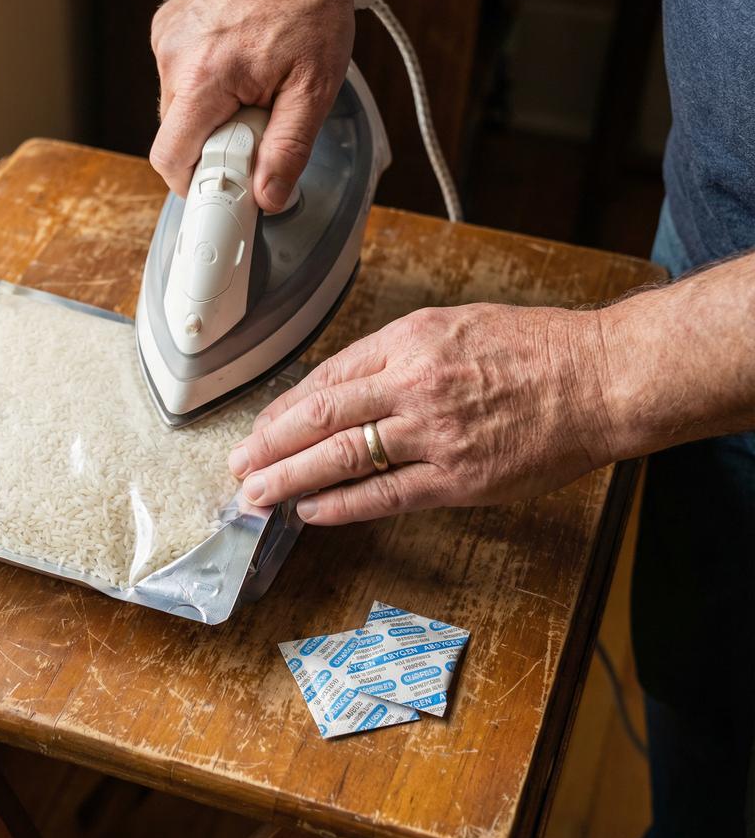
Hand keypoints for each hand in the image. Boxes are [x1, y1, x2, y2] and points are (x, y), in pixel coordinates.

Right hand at [149, 0, 359, 211]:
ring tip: (255, 84)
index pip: (170, 159)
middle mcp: (174, 55)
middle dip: (217, 143)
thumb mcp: (314, 88)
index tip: (227, 187)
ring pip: (181, 107)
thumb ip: (288, 149)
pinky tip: (242, 62)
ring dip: (215, 112)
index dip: (197, 184)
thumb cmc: (310, 3)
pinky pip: (181, 77)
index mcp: (203, 77)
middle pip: (178, 136)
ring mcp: (167, 37)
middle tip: (260, 122)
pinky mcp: (169, 26)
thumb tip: (269, 196)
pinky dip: (209, 83)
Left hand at [227, 304, 617, 523]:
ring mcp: (433, 433)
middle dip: (268, 444)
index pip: (326, 378)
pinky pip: (383, 496)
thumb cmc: (535, 348)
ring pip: (340, 458)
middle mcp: (412, 383)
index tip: (260, 426)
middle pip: (318, 417)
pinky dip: (340, 505)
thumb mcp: (455, 325)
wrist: (599, 377)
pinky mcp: (457, 478)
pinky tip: (310, 512)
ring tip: (255, 494)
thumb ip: (398, 354)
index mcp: (409, 340)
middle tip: (238, 465)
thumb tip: (346, 388)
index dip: (284, 408)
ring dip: (289, 478)